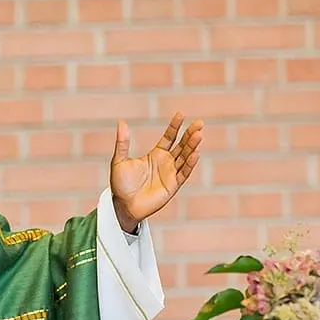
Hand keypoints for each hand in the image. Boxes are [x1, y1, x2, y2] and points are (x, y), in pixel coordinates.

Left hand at [109, 112, 202, 232]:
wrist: (122, 205)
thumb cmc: (120, 184)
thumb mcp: (119, 160)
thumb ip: (122, 143)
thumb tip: (122, 122)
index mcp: (155, 155)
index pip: (169, 137)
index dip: (175, 126)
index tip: (181, 114)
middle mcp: (166, 163)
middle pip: (182, 145)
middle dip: (190, 134)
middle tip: (200, 123)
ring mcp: (170, 174)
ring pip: (185, 157)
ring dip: (192, 147)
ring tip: (199, 135)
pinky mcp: (172, 186)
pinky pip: (183, 173)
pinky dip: (189, 164)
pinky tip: (195, 154)